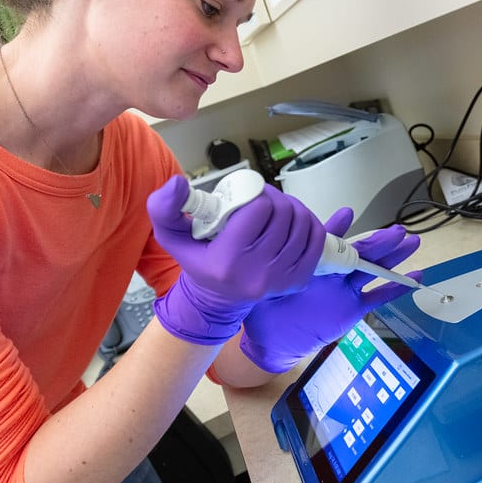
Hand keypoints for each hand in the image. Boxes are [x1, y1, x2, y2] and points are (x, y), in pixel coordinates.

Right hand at [147, 175, 325, 344]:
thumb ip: (164, 208)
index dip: (256, 195)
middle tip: (263, 199)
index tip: (248, 197)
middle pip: (284, 214)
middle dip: (275, 198)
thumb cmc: (198, 260)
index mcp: (227, 261)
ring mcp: (281, 280)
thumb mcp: (171, 235)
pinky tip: (294, 222)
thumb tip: (177, 182)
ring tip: (277, 209)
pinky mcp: (298, 281)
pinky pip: (316, 240)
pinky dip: (309, 224)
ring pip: (302, 224)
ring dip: (293, 208)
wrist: (218, 299)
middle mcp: (256, 274)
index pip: (259, 210)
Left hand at [240, 209, 421, 372]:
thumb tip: (265, 245)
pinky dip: (395, 288)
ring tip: (410, 242)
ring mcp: (345, 289)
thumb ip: (272, 266)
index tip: (346, 215)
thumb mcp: (267, 284)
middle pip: (359, 252)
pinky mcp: (353, 308)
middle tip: (397, 229)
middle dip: (378, 240)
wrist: (273, 339)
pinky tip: (415, 277)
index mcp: (312, 262)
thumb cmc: (267, 308)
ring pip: (373, 270)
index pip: (326, 240)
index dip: (337, 228)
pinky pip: (378, 297)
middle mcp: (332, 271)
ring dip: (392, 257)